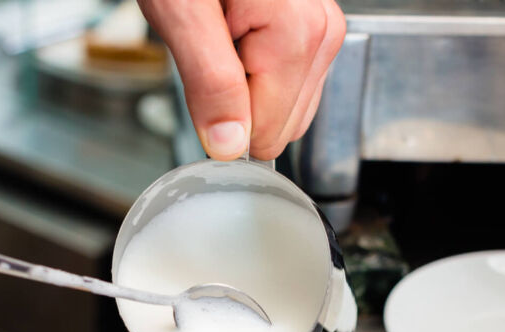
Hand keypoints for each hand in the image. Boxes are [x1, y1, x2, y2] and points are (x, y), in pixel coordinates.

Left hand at [139, 0, 345, 159]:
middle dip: (236, 97)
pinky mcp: (312, 31)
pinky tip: (236, 31)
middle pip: (281, 124)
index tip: (205, 70)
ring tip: (222, 31)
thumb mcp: (181, 14)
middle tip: (211, 45)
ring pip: (286, 108)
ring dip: (243, 83)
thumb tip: (229, 145)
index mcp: (299, 35)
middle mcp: (323, 33)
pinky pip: (287, 84)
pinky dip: (253, 69)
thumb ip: (210, 84)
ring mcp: (323, 31)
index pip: (267, 133)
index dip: (223, 114)